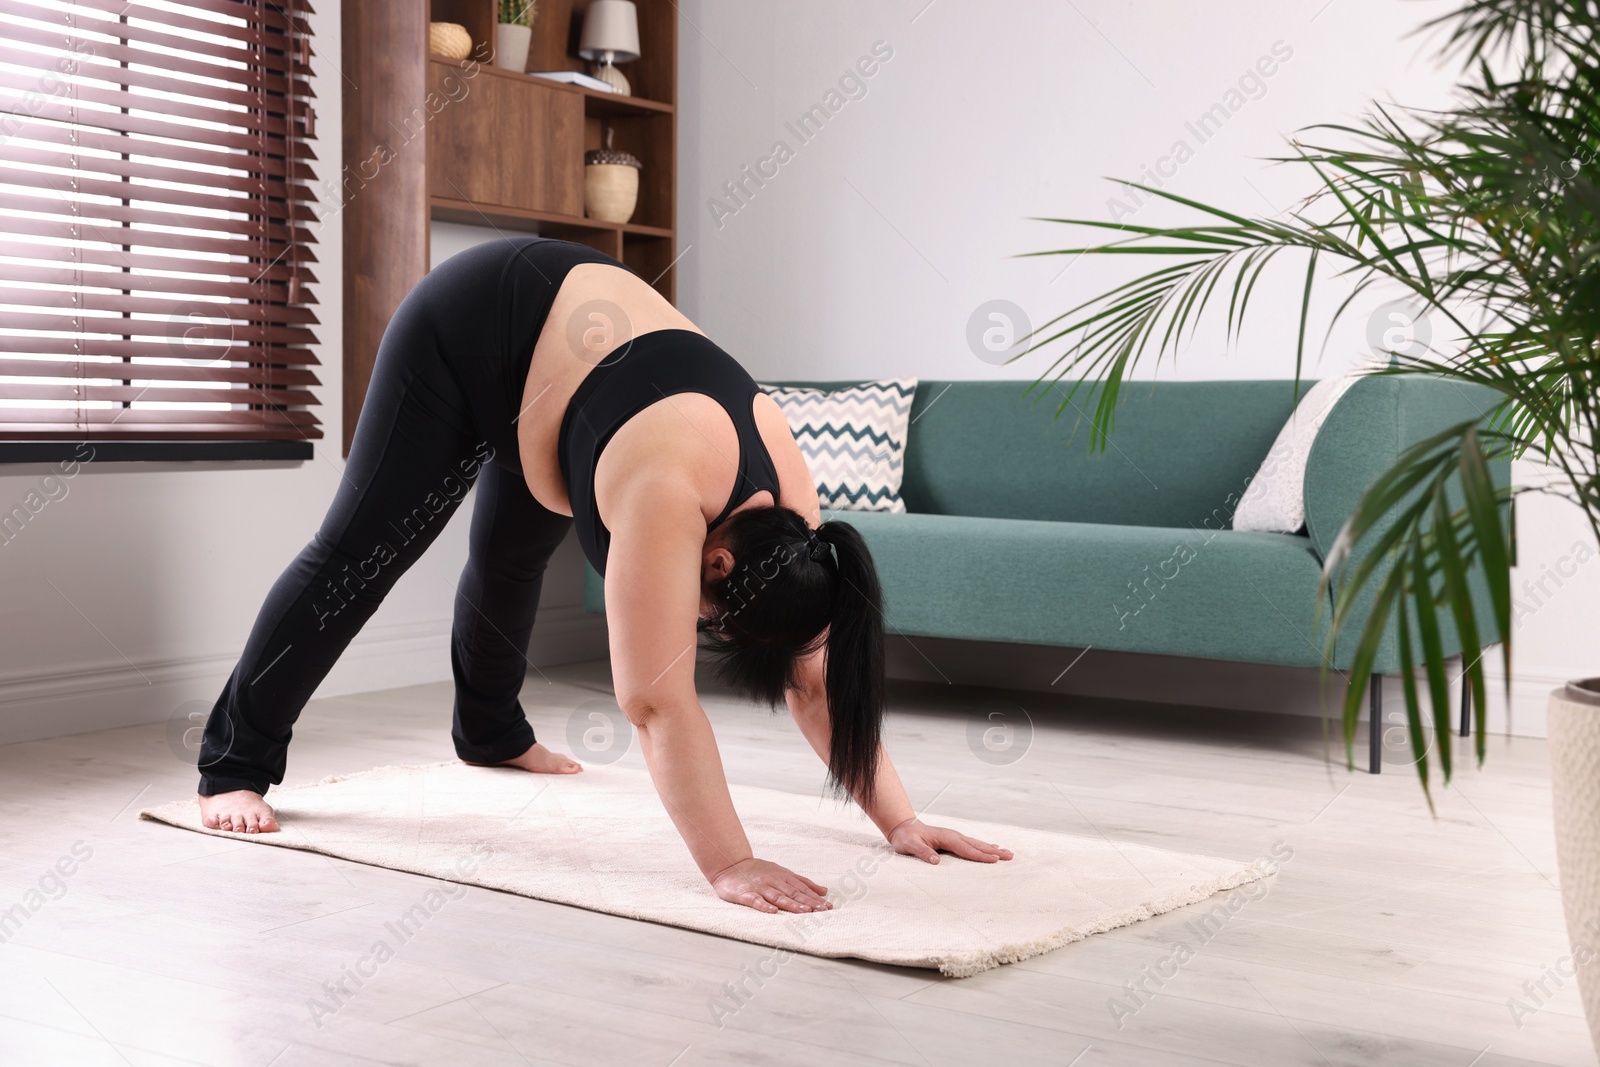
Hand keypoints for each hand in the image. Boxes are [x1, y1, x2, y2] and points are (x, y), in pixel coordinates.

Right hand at [710, 857, 832, 913]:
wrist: (730, 865)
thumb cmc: (758, 871)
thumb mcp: (783, 873)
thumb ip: (803, 882)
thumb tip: (824, 891)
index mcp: (783, 877)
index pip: (802, 888)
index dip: (815, 898)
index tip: (828, 907)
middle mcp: (774, 881)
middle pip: (793, 893)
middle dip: (809, 902)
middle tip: (822, 910)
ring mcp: (760, 887)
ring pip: (778, 896)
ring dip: (792, 904)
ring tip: (805, 911)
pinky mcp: (746, 893)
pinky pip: (756, 900)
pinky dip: (764, 906)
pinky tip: (773, 912)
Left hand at [888, 817, 1012, 863]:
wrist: (903, 827)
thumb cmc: (906, 838)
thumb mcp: (910, 846)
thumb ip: (922, 852)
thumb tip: (936, 861)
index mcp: (946, 838)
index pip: (966, 849)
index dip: (981, 855)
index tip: (995, 860)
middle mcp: (954, 836)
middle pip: (977, 845)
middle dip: (994, 851)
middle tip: (1010, 856)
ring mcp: (955, 837)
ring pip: (977, 843)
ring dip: (992, 849)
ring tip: (1007, 853)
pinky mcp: (954, 839)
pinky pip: (972, 844)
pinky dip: (984, 846)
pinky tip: (992, 847)